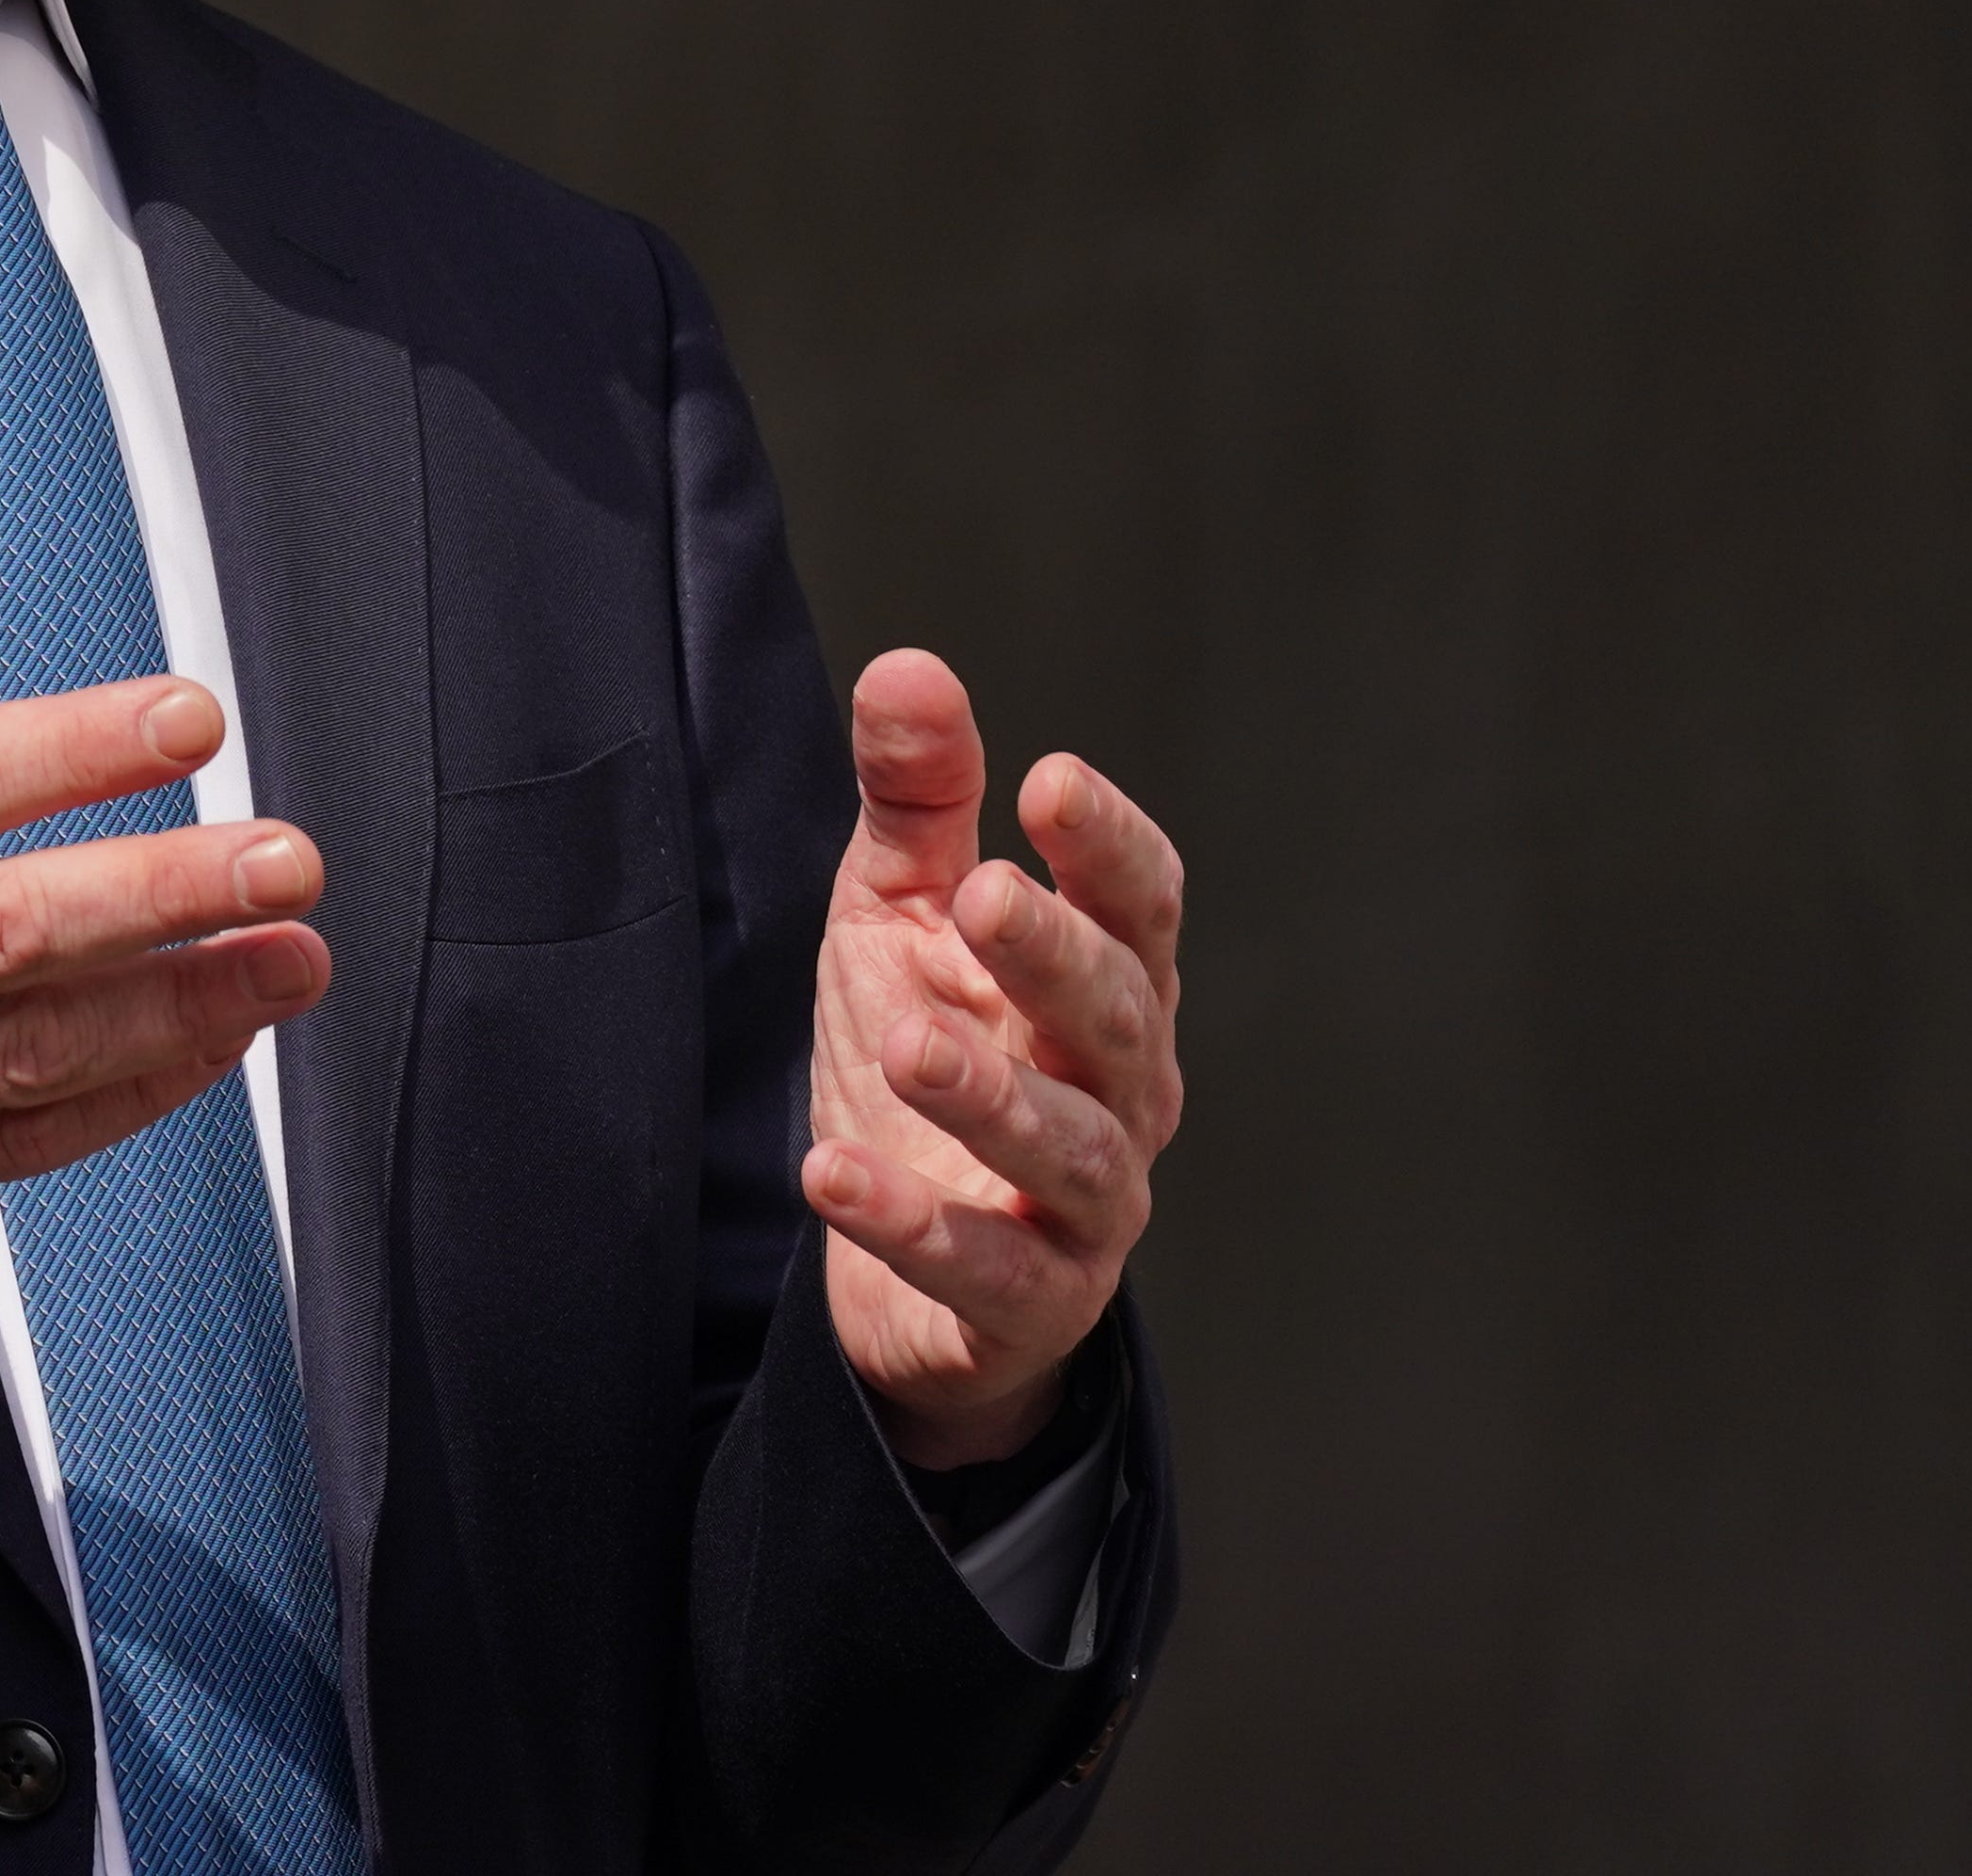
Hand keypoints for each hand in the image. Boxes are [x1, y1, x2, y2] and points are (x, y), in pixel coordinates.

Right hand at [0, 521, 330, 1327]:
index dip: (65, 750)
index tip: (181, 719)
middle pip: (2, 929)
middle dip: (160, 894)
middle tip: (280, 857)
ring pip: (29, 1050)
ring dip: (176, 1007)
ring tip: (287, 957)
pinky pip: (14, 1145)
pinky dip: (123, 1104)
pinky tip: (208, 1055)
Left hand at [803, 649, 1185, 1467]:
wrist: (904, 1263)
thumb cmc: (927, 1053)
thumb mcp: (903, 918)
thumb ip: (917, 806)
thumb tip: (908, 668)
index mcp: (1106, 985)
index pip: (1140, 907)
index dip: (1108, 846)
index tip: (1048, 780)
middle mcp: (1121, 1092)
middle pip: (1117, 1018)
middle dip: (1056, 956)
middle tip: (985, 895)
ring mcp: (1086, 1205)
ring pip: (1070, 1151)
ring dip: (991, 1097)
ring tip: (907, 1045)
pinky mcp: (1026, 1302)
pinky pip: (985, 1270)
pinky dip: (913, 1226)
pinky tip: (831, 1175)